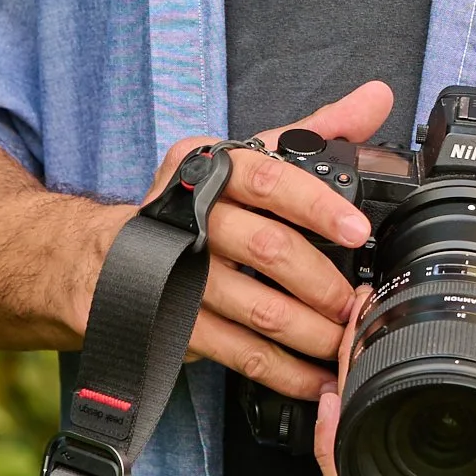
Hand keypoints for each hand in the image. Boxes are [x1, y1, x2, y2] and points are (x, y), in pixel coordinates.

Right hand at [132, 81, 394, 395]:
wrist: (100, 258)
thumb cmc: (193, 204)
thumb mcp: (244, 157)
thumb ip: (314, 129)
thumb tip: (375, 98)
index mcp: (209, 167)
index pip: (266, 177)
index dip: (315, 203)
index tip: (355, 228)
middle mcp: (189, 216)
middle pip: (267, 248)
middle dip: (322, 281)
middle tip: (354, 300)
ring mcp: (177, 274)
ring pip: (257, 307)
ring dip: (311, 331)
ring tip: (343, 341)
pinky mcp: (174, 325)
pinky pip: (240, 353)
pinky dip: (284, 371)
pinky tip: (314, 377)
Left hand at [312, 334, 475, 475]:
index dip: (334, 454)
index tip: (330, 399)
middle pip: (357, 461)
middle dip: (340, 400)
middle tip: (345, 339)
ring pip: (374, 448)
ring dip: (358, 396)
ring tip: (356, 342)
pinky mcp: (455, 463)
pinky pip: (398, 436)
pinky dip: (383, 399)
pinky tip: (382, 362)